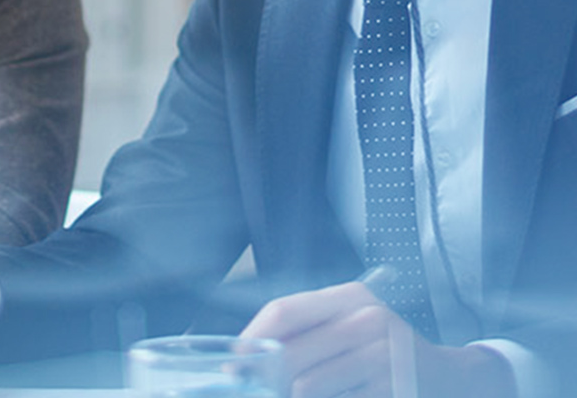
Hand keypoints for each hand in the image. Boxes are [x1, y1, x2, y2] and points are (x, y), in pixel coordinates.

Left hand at [242, 281, 515, 397]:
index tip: (234, 362)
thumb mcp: (350, 328)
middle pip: (290, 352)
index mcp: (350, 297)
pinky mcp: (393, 388)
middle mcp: (368, 319)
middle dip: (264, 378)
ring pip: (306, 386)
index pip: (283, 311)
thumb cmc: (384, 353)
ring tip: (297, 394)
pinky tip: (329, 396)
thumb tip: (246, 356)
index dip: (252, 339)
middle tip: (253, 388)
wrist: (450, 379)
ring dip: (293, 397)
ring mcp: (383, 356)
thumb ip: (306, 335)